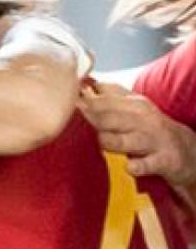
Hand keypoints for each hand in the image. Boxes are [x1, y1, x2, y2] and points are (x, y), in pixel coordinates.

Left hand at [80, 83, 195, 185]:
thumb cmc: (150, 128)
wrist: (185, 151)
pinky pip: (144, 165)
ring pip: (122, 140)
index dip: (81, 104)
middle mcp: (143, 120)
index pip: (102, 100)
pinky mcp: (162, 162)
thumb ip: (110, 94)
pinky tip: (128, 166)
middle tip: (74, 126)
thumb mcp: (134, 106)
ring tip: (101, 144)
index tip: (65, 106)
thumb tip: (84, 82)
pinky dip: (134, 166)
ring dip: (107, 142)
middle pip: (108, 119)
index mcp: (134, 104)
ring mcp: (152, 141)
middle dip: (89, 122)